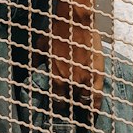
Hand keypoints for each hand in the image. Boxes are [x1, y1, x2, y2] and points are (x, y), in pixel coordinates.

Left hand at [38, 5, 104, 121]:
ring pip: (85, 101)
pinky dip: (96, 105)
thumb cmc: (58, 31)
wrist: (75, 21)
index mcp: (56, 78)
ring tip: (83, 108)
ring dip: (83, 105)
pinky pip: (97, 96)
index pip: (57, 101)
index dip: (59, 105)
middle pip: (71, 103)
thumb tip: (35, 66)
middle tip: (72, 106)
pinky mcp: (97, 74)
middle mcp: (70, 82)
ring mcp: (85, 79)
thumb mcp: (42, 45)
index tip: (60, 105)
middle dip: (71, 105)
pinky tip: (95, 110)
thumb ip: (38, 59)